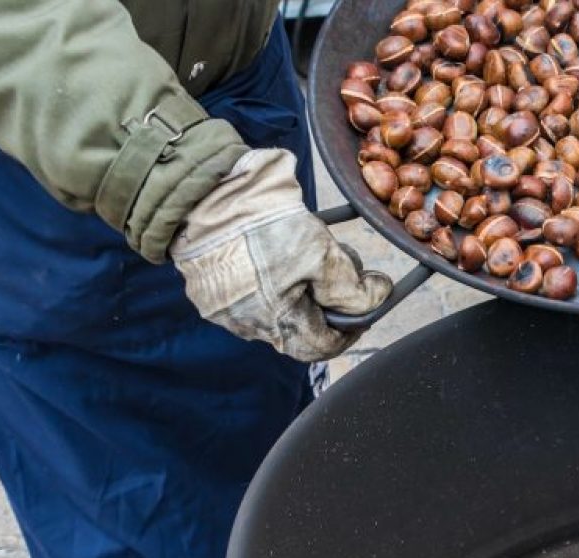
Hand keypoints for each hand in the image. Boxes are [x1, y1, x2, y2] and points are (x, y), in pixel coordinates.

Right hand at [170, 149, 391, 361]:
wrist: (201, 190)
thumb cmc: (261, 222)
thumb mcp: (321, 253)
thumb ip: (352, 287)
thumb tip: (377, 299)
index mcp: (276, 323)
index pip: (324, 346)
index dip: (351, 326)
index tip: (366, 303)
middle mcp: (246, 325)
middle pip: (300, 326)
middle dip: (325, 299)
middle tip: (336, 262)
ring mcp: (222, 308)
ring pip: (275, 307)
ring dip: (298, 284)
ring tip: (304, 245)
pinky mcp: (206, 287)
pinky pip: (248, 290)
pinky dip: (270, 273)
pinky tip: (278, 244)